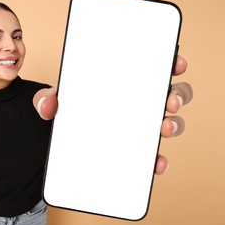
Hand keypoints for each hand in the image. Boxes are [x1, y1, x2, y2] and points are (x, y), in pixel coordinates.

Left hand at [34, 55, 192, 174]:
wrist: (60, 145)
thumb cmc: (67, 113)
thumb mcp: (55, 103)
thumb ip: (47, 99)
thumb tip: (47, 104)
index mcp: (123, 84)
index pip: (152, 69)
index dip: (170, 63)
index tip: (175, 63)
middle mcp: (137, 104)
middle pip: (170, 94)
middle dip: (177, 94)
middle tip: (169, 99)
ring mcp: (140, 128)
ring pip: (170, 122)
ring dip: (174, 124)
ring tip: (163, 127)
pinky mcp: (137, 152)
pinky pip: (154, 155)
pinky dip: (158, 159)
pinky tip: (156, 162)